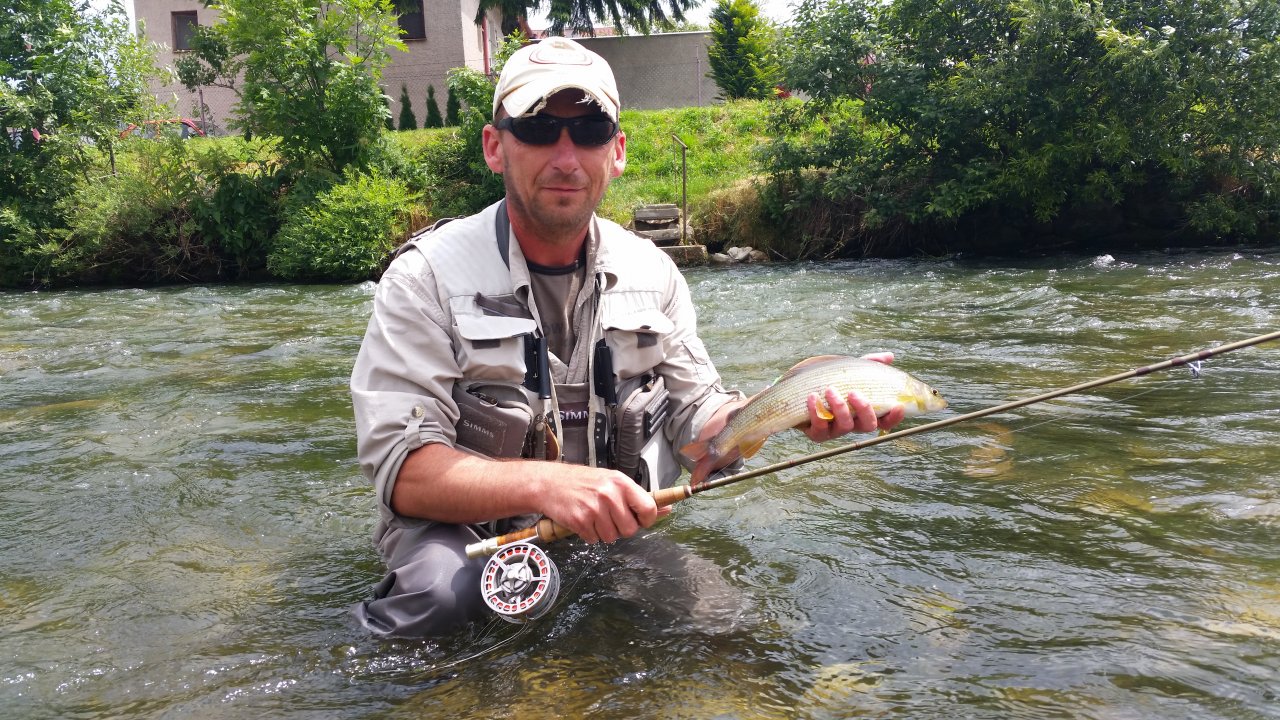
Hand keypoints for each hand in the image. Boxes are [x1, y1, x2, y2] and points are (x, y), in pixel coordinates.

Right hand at [538, 465, 669, 543]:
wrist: (549, 483)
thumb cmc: (583, 482)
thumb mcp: (612, 481)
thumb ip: (637, 496)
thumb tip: (666, 509)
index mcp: (621, 482)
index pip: (648, 508)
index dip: (647, 519)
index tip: (640, 519)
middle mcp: (609, 494)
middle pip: (630, 529)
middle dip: (622, 528)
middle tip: (611, 518)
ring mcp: (594, 509)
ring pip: (612, 537)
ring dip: (604, 532)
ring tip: (595, 517)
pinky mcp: (580, 521)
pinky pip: (594, 540)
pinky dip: (590, 534)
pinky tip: (583, 520)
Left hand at [801, 352, 904, 441]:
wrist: (799, 390)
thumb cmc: (831, 382)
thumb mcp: (851, 371)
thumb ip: (870, 364)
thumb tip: (889, 357)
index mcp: (863, 413)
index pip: (885, 421)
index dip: (894, 417)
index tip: (898, 406)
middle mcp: (853, 424)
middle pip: (868, 426)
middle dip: (864, 410)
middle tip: (853, 392)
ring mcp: (835, 430)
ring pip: (844, 426)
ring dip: (839, 407)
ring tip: (829, 389)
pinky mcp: (817, 433)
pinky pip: (819, 428)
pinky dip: (816, 412)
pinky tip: (812, 397)